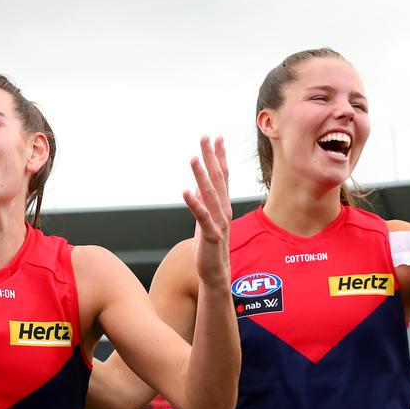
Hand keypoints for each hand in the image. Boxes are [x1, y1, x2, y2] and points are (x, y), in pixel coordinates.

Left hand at [182, 136, 231, 289]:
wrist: (215, 271)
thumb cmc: (209, 244)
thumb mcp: (205, 218)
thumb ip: (204, 201)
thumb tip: (196, 186)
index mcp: (222, 204)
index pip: (223, 175)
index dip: (219, 156)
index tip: (216, 137)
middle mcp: (223, 209)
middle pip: (218, 179)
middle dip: (211, 157)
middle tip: (206, 137)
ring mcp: (218, 221)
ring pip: (210, 194)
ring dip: (202, 175)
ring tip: (194, 158)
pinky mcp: (210, 234)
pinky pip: (202, 216)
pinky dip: (194, 203)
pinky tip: (186, 191)